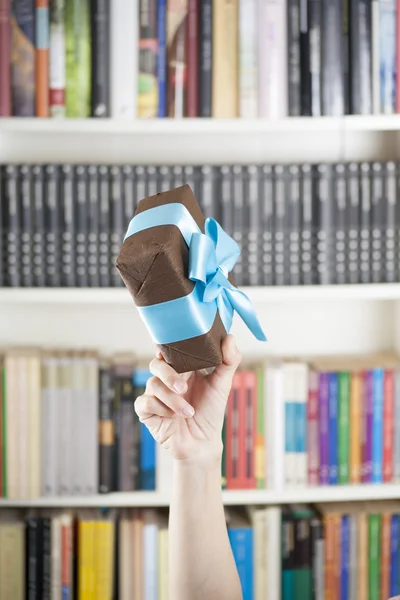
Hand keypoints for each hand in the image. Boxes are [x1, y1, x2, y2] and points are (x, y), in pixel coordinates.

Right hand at [135, 335, 240, 463]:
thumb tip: (230, 337)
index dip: (165, 346)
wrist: (203, 442)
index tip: (168, 348)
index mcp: (181, 368)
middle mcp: (166, 379)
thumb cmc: (211, 411)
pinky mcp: (147, 411)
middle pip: (156, 364)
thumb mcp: (222, 384)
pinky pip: (144, 402)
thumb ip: (228, 360)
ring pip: (152, 385)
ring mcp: (155, 394)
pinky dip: (159, 408)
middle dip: (168, 375)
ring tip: (189, 412)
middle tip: (183, 388)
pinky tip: (171, 417)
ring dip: (172, 399)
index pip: (168, 350)